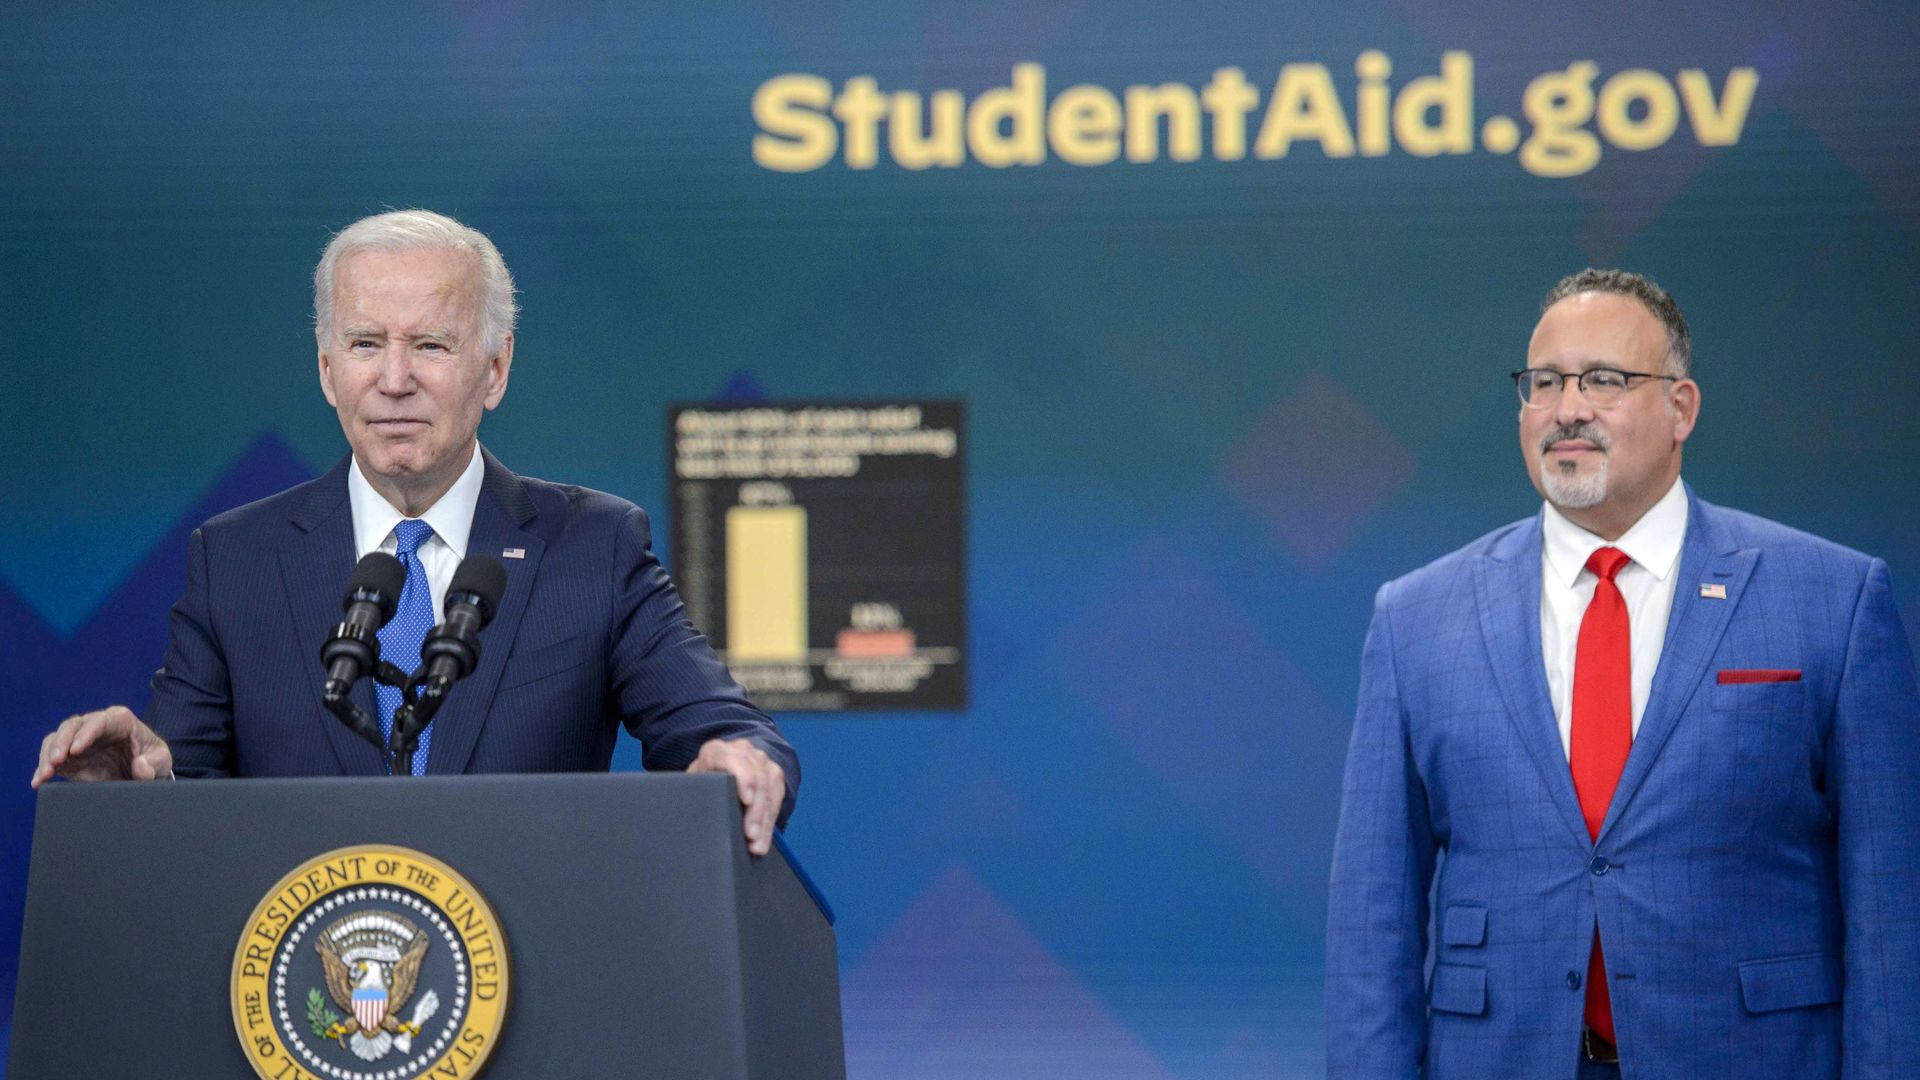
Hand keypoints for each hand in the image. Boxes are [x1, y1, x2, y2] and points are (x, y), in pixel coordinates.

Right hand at [31, 706, 173, 788]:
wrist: (143, 775)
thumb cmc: (153, 760)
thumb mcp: (161, 761)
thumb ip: (154, 763)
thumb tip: (141, 766)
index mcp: (121, 721)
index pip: (101, 721)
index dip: (87, 733)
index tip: (77, 749)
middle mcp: (97, 727)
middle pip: (73, 726)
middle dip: (62, 742)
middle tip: (56, 761)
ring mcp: (80, 741)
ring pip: (58, 739)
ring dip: (48, 754)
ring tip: (45, 772)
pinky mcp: (70, 758)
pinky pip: (51, 757)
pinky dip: (43, 768)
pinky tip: (39, 781)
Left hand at [688, 737, 785, 855]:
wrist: (718, 767)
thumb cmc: (702, 779)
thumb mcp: (695, 783)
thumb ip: (698, 793)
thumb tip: (695, 818)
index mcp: (717, 751)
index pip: (735, 760)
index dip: (744, 780)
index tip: (747, 801)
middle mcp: (742, 750)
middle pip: (758, 778)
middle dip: (756, 811)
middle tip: (750, 835)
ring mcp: (760, 760)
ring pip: (770, 789)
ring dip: (765, 820)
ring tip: (757, 844)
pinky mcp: (773, 773)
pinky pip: (778, 797)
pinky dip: (770, 821)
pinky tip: (764, 838)